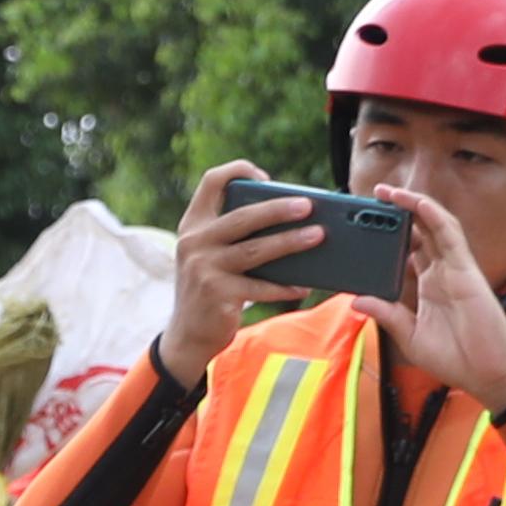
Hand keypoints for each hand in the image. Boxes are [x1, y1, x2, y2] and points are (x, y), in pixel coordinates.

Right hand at [161, 162, 327, 381]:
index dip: (239, 171)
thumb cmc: (210, 288)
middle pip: (243, 217)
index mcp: (193, 224)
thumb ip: (232, 235)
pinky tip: (304, 286)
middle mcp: (194, 242)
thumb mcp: (210, 255)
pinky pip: (260, 287)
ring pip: (256, 250)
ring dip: (291, 242)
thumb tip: (288, 220)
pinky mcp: (218, 294)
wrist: (187, 334)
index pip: (212, 181)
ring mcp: (204, 268)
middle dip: (278, 209)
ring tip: (318, 236)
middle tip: (308, 205)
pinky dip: (285, 287)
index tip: (266, 177)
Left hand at [389, 182, 505, 411]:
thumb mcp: (410, 337)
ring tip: (388, 192)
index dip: (390, 237)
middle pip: (419, 233)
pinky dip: (434, 215)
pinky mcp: (465, 269)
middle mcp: (441, 273)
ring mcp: (454, 269)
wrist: (488, 374)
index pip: (408, 253)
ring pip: (434, 226)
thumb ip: (387, 315)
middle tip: (375, 197)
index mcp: (428, 288)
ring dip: (413, 206)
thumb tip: (357, 299)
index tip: (367, 225)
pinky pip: (450, 234)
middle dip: (398, 214)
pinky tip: (417, 203)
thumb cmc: (456, 359)